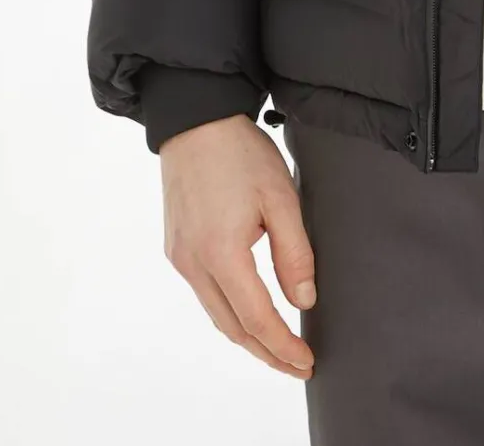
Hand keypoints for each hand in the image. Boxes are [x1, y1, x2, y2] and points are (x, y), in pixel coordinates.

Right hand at [159, 113, 316, 378]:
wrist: (194, 119)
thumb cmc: (239, 152)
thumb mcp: (281, 197)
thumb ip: (294, 253)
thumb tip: (304, 300)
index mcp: (221, 254)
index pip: (257, 319)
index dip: (283, 346)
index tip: (307, 361)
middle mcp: (194, 263)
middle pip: (232, 328)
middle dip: (266, 352)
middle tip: (296, 364)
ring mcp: (181, 257)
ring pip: (216, 314)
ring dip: (247, 336)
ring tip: (277, 346)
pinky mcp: (176, 247)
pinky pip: (205, 293)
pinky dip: (230, 311)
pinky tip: (249, 310)